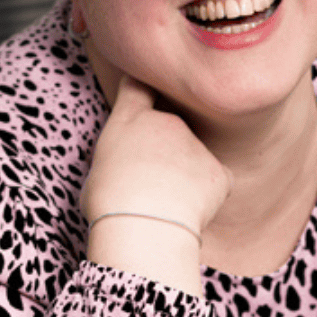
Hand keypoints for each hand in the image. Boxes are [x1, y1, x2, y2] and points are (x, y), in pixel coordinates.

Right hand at [82, 76, 232, 294]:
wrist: (142, 229)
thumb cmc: (108, 208)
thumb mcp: (97, 173)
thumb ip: (121, 158)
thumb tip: (132, 169)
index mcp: (129, 119)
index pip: (138, 86)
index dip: (143, 93)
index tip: (146, 102)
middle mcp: (167, 122)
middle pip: (171, 129)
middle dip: (165, 151)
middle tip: (150, 186)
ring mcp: (196, 144)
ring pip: (192, 159)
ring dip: (184, 177)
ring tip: (166, 206)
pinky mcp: (219, 171)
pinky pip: (215, 182)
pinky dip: (207, 196)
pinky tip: (190, 214)